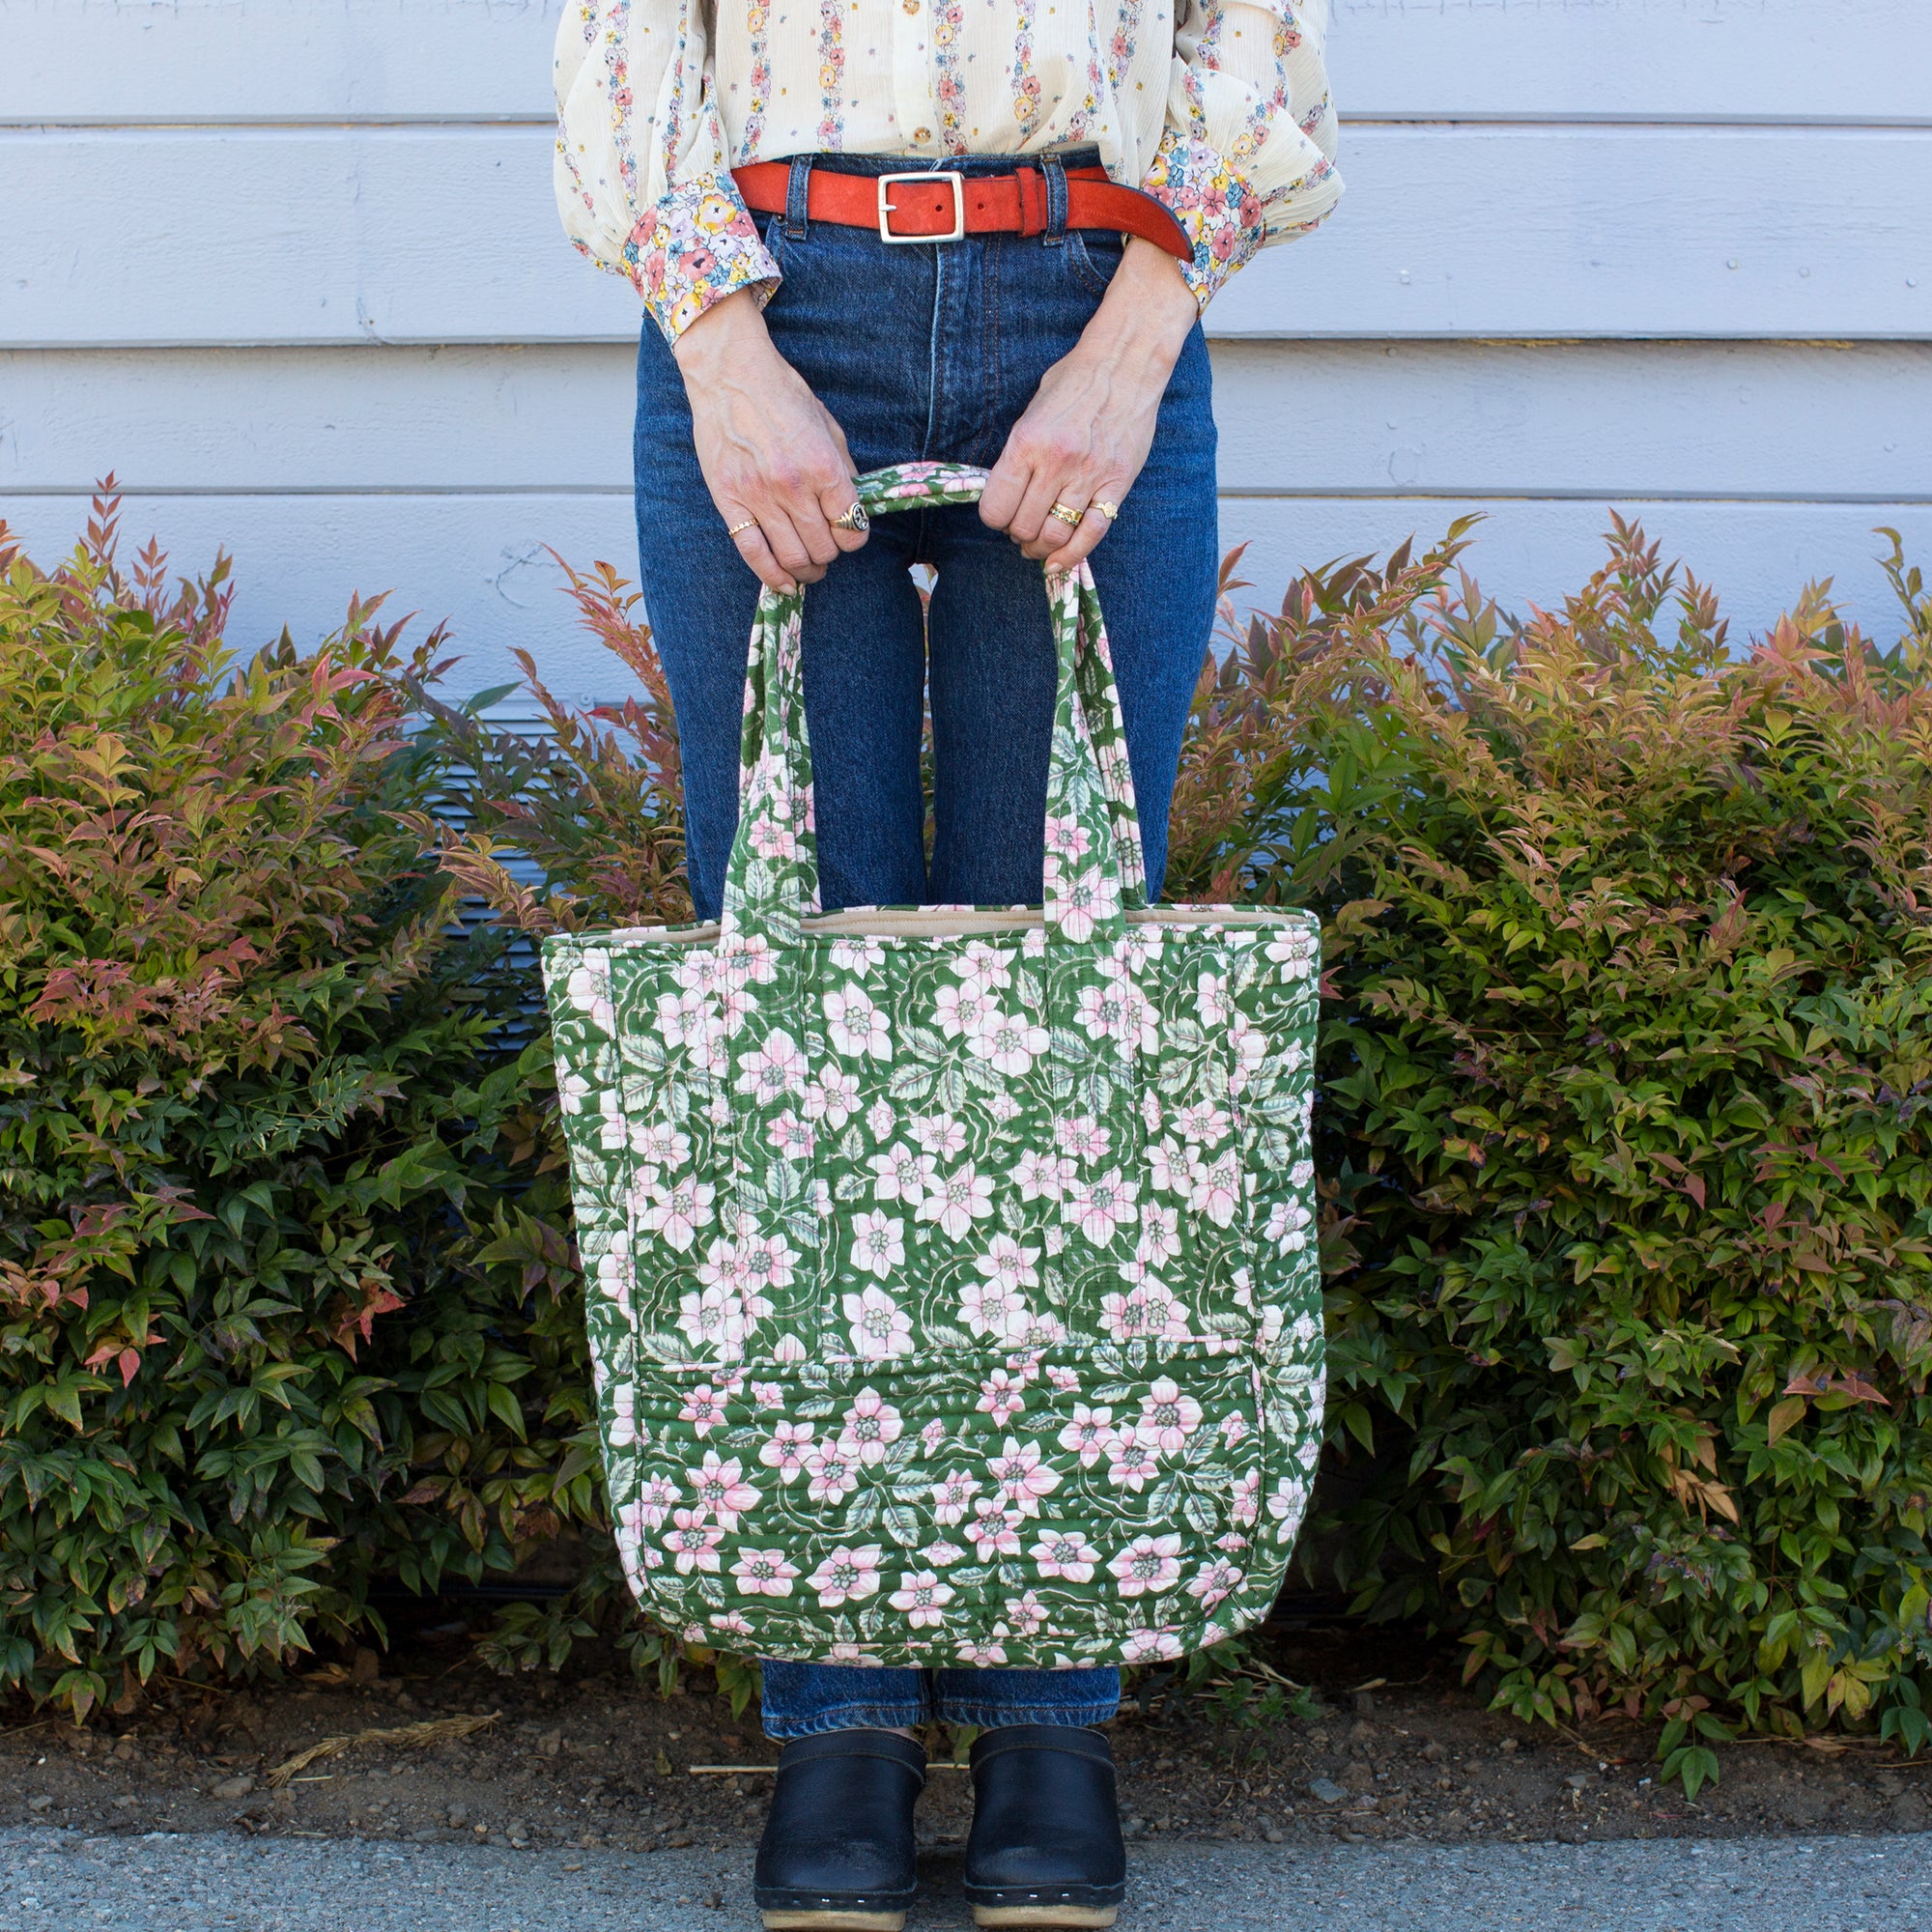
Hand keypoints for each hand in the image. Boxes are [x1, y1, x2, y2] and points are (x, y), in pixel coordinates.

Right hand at [674, 290, 867, 591]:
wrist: (730, 375)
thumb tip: (853, 508)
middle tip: (826, 547)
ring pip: (793, 558)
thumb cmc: (782, 395)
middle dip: (831, 554)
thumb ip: (843, 471)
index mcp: (823, 467)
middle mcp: (794, 487)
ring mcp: (759, 497)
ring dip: (806, 570)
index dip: (854, 537)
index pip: (851, 528)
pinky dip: (772, 576)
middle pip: (824, 549)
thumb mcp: (828, 426)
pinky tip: (783, 582)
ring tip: (808, 567)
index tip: (848, 532)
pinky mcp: (729, 502)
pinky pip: (754, 554)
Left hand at [980, 238, 1199, 570]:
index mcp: (1026, 442)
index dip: (995, 518)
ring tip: (1039, 543)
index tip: (1001, 514)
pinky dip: (1073, 555)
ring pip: (1054, 536)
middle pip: (1024, 527)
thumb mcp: (1031, 412)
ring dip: (1041, 548)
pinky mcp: (1116, 484)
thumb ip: (1018, 456)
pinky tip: (1060, 561)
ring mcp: (1088, 476)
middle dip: (1018, 535)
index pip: (996, 508)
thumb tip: (1006, 495)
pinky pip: (1091, 533)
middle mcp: (1055, 463)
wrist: (1125, 364)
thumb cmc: (1073, 383)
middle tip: (1022, 528)